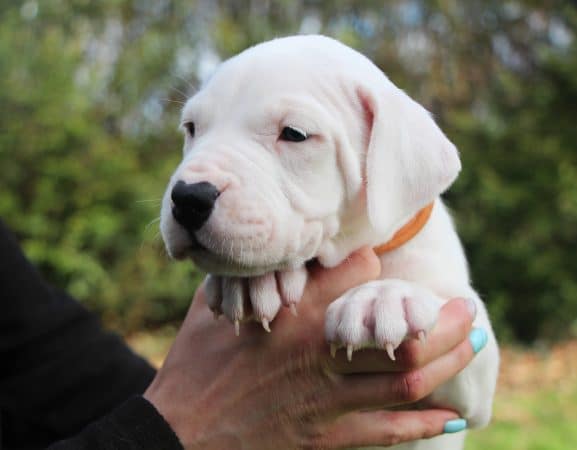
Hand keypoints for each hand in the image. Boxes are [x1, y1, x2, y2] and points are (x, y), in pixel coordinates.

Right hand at [144, 248, 478, 448]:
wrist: (180, 432)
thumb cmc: (194, 365)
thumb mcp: (212, 307)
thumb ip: (245, 277)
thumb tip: (261, 253)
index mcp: (294, 316)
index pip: (358, 276)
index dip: (381, 267)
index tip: (392, 267)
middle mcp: (320, 354)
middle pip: (401, 334)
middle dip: (443, 320)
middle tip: (468, 308)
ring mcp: (327, 399)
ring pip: (405, 380)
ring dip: (448, 361)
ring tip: (474, 346)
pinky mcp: (325, 436)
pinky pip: (386, 430)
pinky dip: (423, 422)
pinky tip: (450, 414)